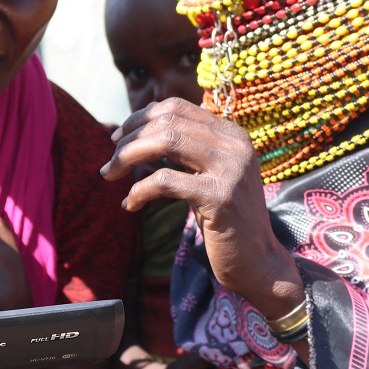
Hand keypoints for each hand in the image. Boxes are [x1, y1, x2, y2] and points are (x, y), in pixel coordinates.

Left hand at [100, 98, 301, 317]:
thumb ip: (187, 150)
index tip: (119, 136)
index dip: (142, 117)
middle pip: (167, 122)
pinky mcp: (219, 197)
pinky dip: (139, 191)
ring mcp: (230, 170)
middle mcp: (234, 146)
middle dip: (130, 139)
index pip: (177, 107)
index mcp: (232, 135)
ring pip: (166, 142)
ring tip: (110, 174)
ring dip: (128, 157)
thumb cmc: (225, 218)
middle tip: (111, 161)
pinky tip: (130, 204)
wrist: (258, 261)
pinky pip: (165, 181)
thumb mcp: (210, 174)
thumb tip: (140, 127)